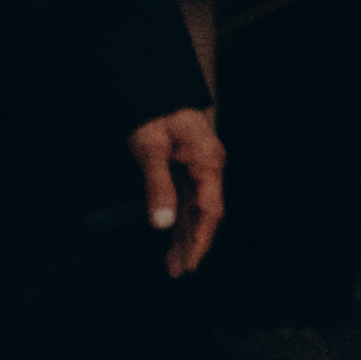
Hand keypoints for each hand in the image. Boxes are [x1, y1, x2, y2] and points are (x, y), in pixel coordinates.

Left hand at [131, 107, 225, 274]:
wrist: (153, 89)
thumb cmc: (153, 113)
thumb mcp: (150, 149)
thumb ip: (158, 187)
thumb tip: (162, 224)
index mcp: (207, 161)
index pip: (210, 209)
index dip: (201, 238)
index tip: (190, 261)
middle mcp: (210, 166)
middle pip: (206, 213)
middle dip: (192, 243)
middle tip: (178, 270)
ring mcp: (202, 167)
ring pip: (197, 209)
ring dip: (186, 236)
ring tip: (173, 263)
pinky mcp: (191, 168)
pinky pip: (189, 199)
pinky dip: (182, 221)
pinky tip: (174, 239)